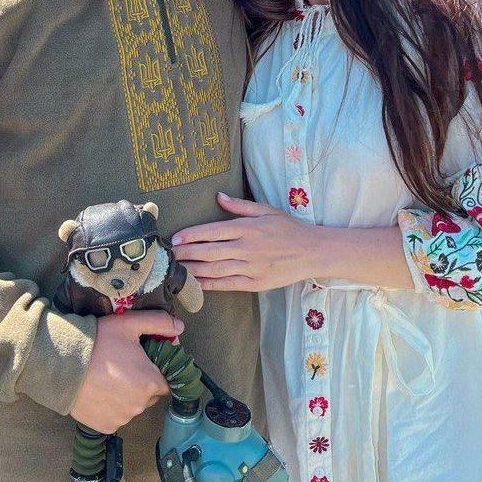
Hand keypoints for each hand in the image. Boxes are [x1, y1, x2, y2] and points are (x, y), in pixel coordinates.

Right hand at [69, 310, 182, 433]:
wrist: (62, 362)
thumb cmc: (98, 342)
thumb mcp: (130, 324)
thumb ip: (159, 323)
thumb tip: (180, 327)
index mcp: (150, 382)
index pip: (165, 382)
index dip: (155, 371)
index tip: (142, 362)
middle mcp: (139, 406)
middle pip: (150, 396)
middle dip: (142, 383)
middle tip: (123, 367)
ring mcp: (122, 418)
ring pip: (133, 407)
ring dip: (127, 396)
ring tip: (108, 377)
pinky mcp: (105, 426)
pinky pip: (116, 417)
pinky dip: (111, 407)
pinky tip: (100, 391)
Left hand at [171, 192, 314, 292]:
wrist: (312, 251)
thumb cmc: (289, 228)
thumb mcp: (266, 210)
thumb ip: (240, 205)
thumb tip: (218, 196)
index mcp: (247, 228)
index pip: (212, 231)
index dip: (191, 235)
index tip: (175, 238)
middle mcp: (246, 247)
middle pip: (209, 251)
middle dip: (186, 253)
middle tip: (168, 255)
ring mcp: (251, 267)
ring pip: (215, 269)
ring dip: (193, 270)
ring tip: (177, 269)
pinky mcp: (255, 283)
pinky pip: (228, 284)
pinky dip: (210, 285)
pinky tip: (196, 284)